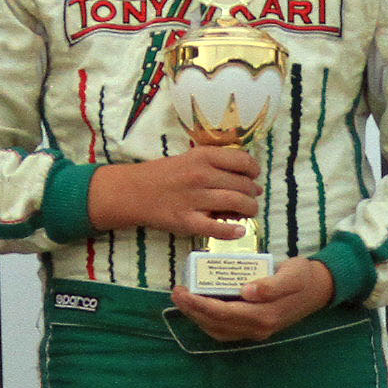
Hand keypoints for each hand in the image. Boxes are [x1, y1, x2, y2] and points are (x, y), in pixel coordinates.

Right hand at [89, 147, 261, 238]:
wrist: (133, 191)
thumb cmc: (164, 174)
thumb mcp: (189, 158)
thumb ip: (215, 163)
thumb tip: (246, 176)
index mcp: (202, 156)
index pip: (242, 161)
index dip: (254, 170)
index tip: (254, 176)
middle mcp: (200, 175)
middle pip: (243, 185)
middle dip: (252, 193)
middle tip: (251, 198)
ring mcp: (194, 199)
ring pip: (236, 204)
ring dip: (249, 209)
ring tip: (248, 212)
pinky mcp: (187, 221)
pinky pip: (218, 228)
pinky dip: (233, 230)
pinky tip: (239, 230)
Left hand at [172, 253, 339, 342]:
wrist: (319, 288)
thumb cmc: (303, 277)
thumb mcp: (292, 274)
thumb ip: (272, 284)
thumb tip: (247, 291)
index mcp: (265, 315)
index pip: (225, 313)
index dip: (201, 304)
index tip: (183, 291)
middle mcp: (258, 328)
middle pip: (217, 324)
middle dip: (193, 310)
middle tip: (176, 292)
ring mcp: (256, 331)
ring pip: (219, 330)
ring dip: (198, 317)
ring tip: (183, 299)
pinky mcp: (254, 327)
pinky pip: (226, 329)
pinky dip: (209, 320)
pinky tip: (199, 307)